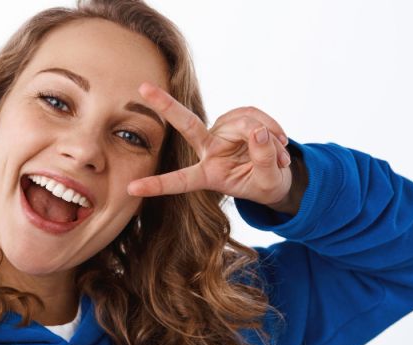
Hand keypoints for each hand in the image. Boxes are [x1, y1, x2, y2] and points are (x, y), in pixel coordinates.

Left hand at [127, 82, 293, 207]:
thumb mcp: (268, 182)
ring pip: (244, 122)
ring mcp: (221, 132)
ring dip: (268, 137)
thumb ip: (263, 160)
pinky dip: (272, 127)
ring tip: (281, 155)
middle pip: (187, 124)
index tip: (132, 188)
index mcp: (208, 175)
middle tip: (142, 88)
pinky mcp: (236, 119)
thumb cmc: (265, 184)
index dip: (157, 185)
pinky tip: (280, 141)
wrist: (276, 174)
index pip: (180, 181)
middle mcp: (209, 150)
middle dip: (165, 105)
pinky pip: (255, 115)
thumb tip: (259, 132)